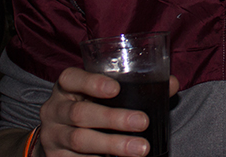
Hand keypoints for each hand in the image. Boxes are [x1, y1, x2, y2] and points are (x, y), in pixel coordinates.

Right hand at [36, 67, 179, 156]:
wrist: (59, 135)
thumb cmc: (90, 106)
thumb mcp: (104, 94)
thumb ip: (134, 87)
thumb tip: (172, 84)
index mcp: (66, 87)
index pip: (71, 78)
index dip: (92, 82)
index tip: (116, 89)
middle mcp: (55, 109)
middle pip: (80, 113)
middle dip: (113, 119)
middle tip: (142, 122)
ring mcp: (53, 135)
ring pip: (81, 140)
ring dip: (114, 145)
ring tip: (141, 148)